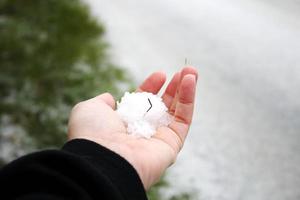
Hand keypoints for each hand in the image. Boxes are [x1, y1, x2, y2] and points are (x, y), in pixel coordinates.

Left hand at [68, 67, 197, 188]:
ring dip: (186, 89)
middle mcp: (143, 131)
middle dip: (174, 87)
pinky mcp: (173, 144)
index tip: (160, 74)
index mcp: (125, 123)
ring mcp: (159, 138)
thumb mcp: (90, 109)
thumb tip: (110, 99)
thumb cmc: (93, 133)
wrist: (103, 158)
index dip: (152, 87)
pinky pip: (184, 119)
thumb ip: (102, 102)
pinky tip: (190, 81)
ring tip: (192, 71)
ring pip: (177, 111)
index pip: (143, 102)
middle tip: (184, 70)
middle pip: (163, 105)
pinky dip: (189, 99)